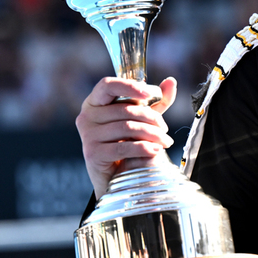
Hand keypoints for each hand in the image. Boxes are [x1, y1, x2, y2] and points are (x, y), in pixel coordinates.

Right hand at [76, 77, 177, 197]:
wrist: (114, 175)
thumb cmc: (126, 141)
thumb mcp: (143, 118)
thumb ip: (156, 101)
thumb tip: (170, 81)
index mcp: (95, 102)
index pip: (108, 85)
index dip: (129, 86)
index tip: (150, 93)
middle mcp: (87, 116)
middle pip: (125, 109)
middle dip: (152, 118)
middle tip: (165, 129)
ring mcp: (87, 135)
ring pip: (127, 128)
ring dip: (152, 134)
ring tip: (165, 141)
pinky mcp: (93, 154)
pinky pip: (123, 147)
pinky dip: (143, 148)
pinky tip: (155, 150)